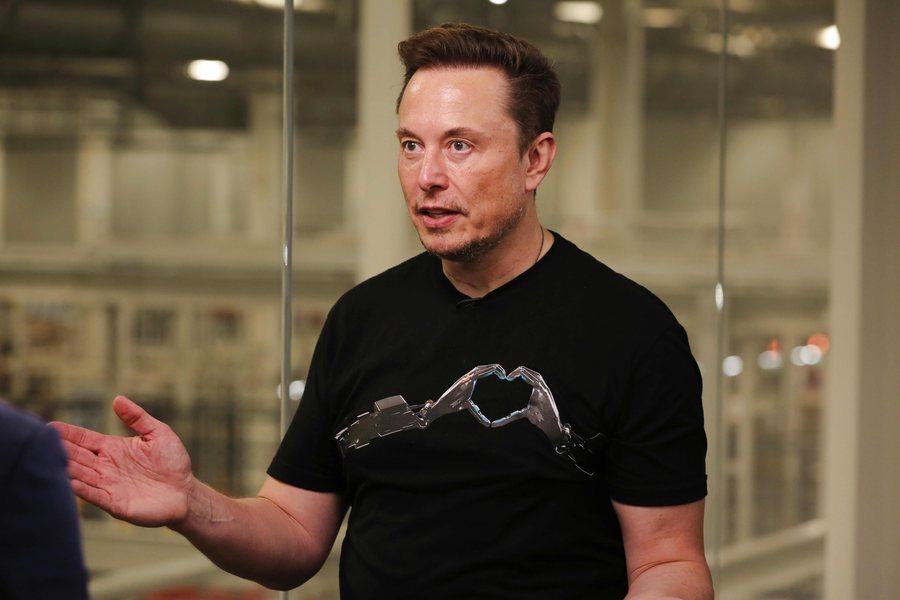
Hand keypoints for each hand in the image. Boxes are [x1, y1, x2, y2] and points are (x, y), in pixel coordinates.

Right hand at [50, 396, 193, 527]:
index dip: (68, 434)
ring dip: (66, 469)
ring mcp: (108, 485)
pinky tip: (69, 483)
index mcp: (112, 449)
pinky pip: (94, 495)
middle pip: (77, 456)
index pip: (84, 439)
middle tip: (41, 443)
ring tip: (50, 461)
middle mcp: (105, 467)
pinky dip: (81, 490)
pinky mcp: (114, 503)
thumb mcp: (157, 433)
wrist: (185, 492)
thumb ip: (137, 417)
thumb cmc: (172, 462)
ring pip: (81, 475)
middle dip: (61, 449)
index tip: (49, 427)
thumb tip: (117, 399)